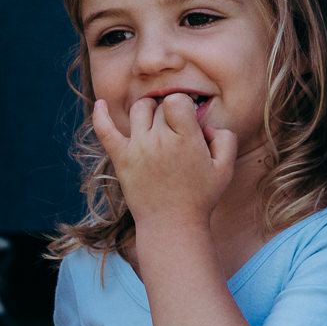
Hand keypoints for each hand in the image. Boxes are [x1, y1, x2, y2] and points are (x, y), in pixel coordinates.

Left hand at [93, 95, 234, 230]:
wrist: (172, 225)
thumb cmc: (201, 197)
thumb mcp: (226, 168)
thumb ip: (225, 138)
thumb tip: (206, 126)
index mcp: (185, 139)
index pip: (176, 100)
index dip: (183, 106)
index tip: (187, 120)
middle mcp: (158, 140)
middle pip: (159, 106)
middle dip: (169, 113)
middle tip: (176, 133)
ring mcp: (137, 148)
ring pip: (138, 109)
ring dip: (147, 110)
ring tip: (156, 123)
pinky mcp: (121, 159)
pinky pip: (105, 131)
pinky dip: (100, 115)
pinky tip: (101, 104)